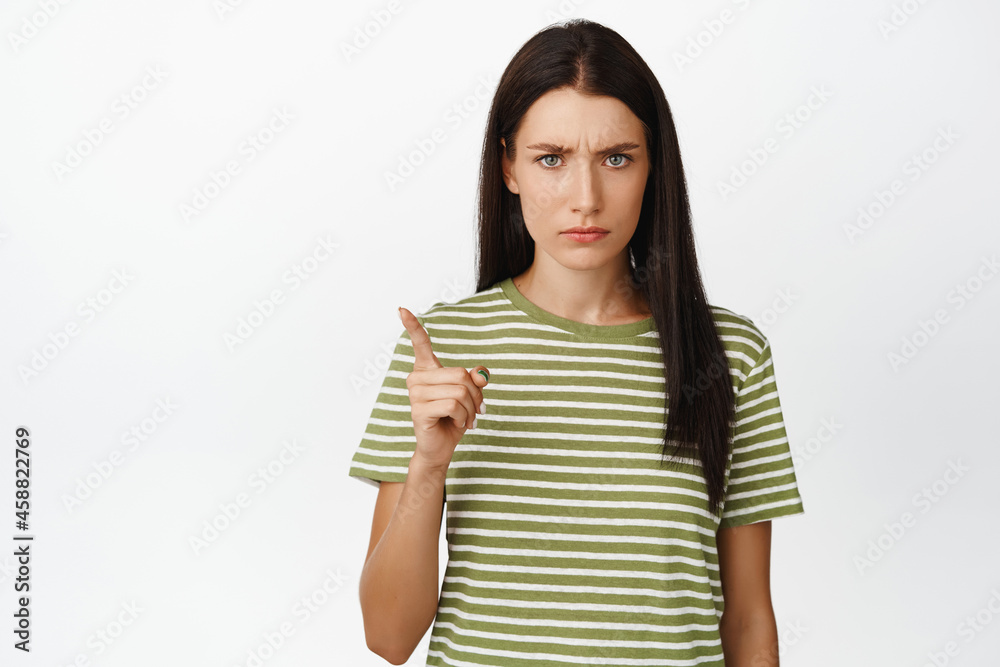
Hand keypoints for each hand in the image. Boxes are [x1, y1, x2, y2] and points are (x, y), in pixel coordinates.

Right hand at [398, 306, 489, 472]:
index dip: (412, 326)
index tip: (402, 309)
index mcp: (426, 370)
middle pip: (460, 375)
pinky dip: (464, 417)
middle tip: (475, 409)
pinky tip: (458, 424)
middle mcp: (416, 379)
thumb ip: (474, 381)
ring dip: (471, 409)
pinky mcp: (418, 411)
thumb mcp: (469, 396)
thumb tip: (482, 374)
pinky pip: (453, 405)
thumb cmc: (453, 418)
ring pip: (459, 391)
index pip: (419, 343)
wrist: (441, 447)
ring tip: (466, 419)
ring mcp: (415, 395)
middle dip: (475, 395)